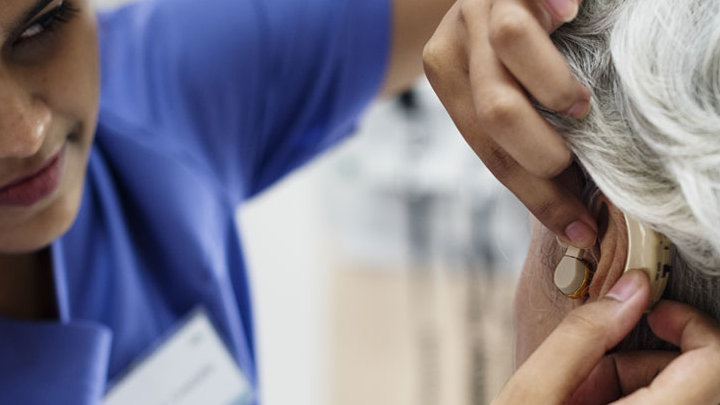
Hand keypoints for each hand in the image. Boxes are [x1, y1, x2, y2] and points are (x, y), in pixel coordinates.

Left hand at [423, 0, 596, 247]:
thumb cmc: (518, 45)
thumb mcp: (507, 87)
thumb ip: (521, 132)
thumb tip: (570, 214)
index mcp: (449, 76)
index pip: (489, 149)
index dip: (535, 195)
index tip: (578, 228)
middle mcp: (458, 39)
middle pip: (495, 109)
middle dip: (540, 152)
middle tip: (573, 161)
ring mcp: (483, 2)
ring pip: (509, 45)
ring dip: (552, 87)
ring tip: (579, 105)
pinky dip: (556, 8)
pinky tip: (573, 16)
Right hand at [494, 270, 719, 404]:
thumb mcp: (532, 394)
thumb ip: (583, 337)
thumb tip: (630, 290)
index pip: (715, 365)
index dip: (691, 324)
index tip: (652, 311)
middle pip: (698, 382)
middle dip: (642, 360)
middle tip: (588, 369)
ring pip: (678, 398)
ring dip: (631, 383)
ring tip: (576, 395)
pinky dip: (627, 402)